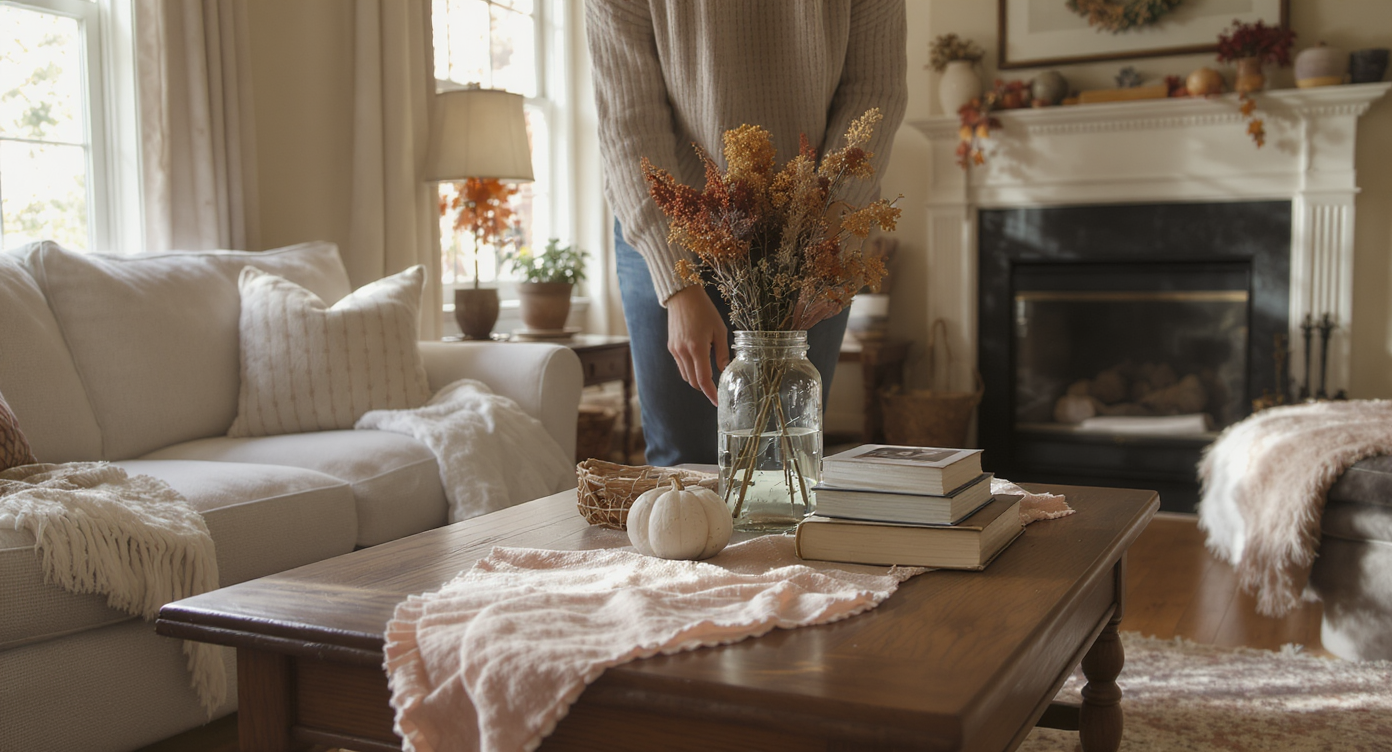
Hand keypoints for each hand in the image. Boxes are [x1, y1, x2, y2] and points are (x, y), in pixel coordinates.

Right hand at [666, 285, 728, 404]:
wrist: (682, 296)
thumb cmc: (704, 310)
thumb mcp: (719, 330)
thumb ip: (722, 353)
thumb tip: (725, 370)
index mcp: (697, 348)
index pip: (703, 379)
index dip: (711, 393)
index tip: (717, 401)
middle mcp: (683, 352)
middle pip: (693, 381)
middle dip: (704, 387)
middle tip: (716, 387)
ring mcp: (675, 350)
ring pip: (685, 375)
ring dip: (696, 378)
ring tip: (707, 371)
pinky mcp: (671, 347)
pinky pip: (680, 365)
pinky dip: (689, 369)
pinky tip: (698, 361)